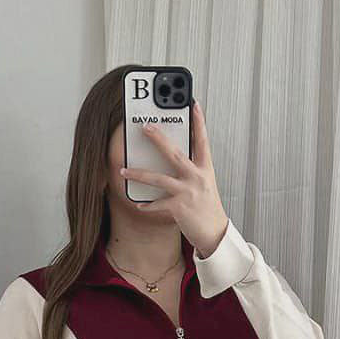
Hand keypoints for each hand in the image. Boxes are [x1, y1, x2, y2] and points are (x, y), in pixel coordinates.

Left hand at [120, 99, 228, 258]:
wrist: (215, 234)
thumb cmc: (209, 209)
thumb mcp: (205, 185)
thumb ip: (193, 171)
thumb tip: (175, 159)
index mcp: (205, 169)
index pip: (202, 140)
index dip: (199, 121)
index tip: (193, 103)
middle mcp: (197, 178)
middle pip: (175, 153)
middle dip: (159, 138)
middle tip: (145, 127)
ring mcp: (188, 192)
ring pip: (159, 179)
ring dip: (139, 174)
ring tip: (124, 171)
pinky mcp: (179, 208)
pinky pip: (157, 204)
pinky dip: (147, 205)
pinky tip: (138, 204)